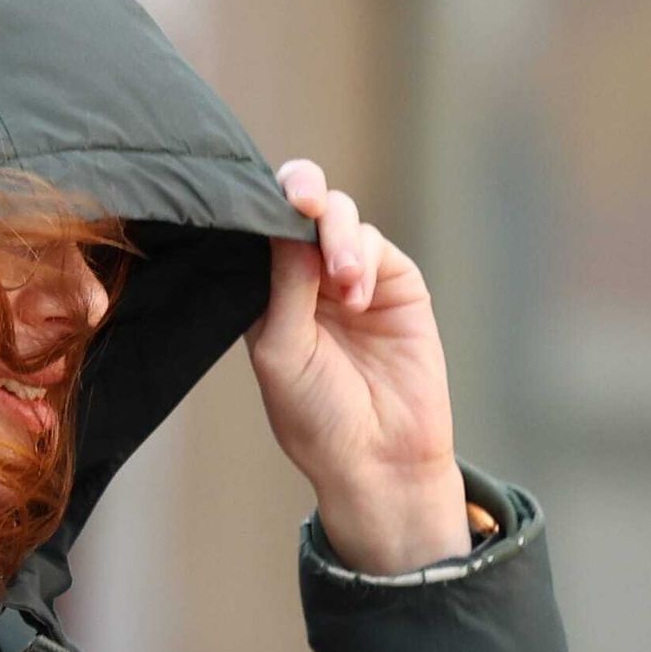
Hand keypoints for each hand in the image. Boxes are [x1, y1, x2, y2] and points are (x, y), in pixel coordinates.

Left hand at [243, 159, 470, 574]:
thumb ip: (284, 287)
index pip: (256, 231)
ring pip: (338, 217)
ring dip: (336, 237)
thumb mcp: (283, 351)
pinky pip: (375, 244)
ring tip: (341, 281)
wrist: (379, 458)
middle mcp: (302, 278)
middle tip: (302, 201)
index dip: (257, 205)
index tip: (256, 199)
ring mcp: (349, 276)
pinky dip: (362, 259)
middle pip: (299, 208)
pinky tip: (356, 296)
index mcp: (263, 294)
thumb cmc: (315, 416)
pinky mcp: (394, 283)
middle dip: (300, 193)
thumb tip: (287, 222)